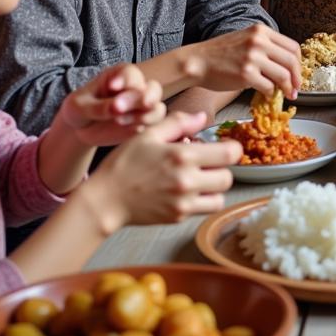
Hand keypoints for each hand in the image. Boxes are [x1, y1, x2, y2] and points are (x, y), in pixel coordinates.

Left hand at [58, 63, 165, 146]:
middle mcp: (137, 87)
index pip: (130, 73)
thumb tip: (117, 109)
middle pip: (152, 88)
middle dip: (141, 99)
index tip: (111, 87)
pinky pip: (154, 125)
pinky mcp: (144, 123)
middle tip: (120, 109)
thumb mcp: (80, 106)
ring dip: (144, 116)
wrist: (80, 128)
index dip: (125, 80)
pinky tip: (127, 130)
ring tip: (120, 121)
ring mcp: (143, 106)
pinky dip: (144, 127)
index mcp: (120, 75)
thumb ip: (98, 107)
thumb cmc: (79, 109)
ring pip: (158, 108)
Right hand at [90, 112, 239, 227]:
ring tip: (199, 179)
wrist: (105, 200)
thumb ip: (178, 123)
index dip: (230, 148)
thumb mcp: (148, 135)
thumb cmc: (124, 164)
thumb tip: (202, 117)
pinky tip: (187, 192)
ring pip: (220, 197)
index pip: (230, 153)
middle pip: (228, 177)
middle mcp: (187, 181)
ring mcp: (184, 202)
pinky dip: (202, 201)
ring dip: (214, 187)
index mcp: (182, 156)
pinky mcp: (178, 217)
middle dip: (221, 168)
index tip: (221, 147)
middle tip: (206, 164)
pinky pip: (204, 210)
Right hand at [183, 25, 301, 99]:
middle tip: (297, 88)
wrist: (197, 61)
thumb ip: (265, 46)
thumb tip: (286, 65)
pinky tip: (267, 94)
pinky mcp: (246, 74)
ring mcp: (252, 57)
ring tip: (286, 94)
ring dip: (288, 88)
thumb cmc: (220, 53)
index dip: (298, 64)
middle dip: (297, 78)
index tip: (297, 74)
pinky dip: (271, 93)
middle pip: (291, 61)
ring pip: (283, 75)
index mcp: (261, 31)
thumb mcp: (245, 39)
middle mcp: (259, 41)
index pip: (292, 47)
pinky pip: (268, 86)